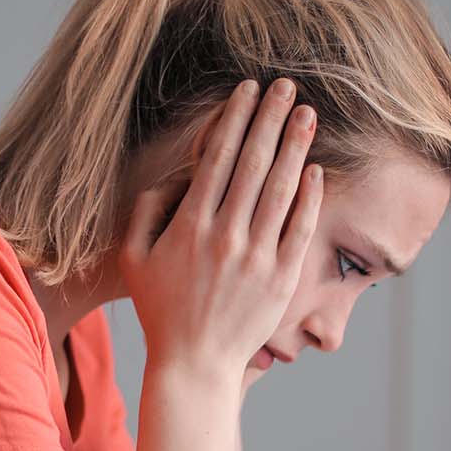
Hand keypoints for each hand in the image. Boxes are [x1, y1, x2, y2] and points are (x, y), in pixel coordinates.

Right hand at [119, 77, 322, 384]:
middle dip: (271, 119)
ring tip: (307, 114)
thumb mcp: (134, 259)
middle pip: (253, 164)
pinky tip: (316, 169)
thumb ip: (145, 212)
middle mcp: (225, 237)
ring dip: (295, 147)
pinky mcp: (280, 280)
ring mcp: (256, 258)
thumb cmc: (161, 310)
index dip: (234, 119)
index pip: (216, 158)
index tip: (248, 90)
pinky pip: (299, 230)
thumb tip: (171, 177)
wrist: (194, 364)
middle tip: (287, 86)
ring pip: (280, 190)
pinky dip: (309, 197)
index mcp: (189, 226)